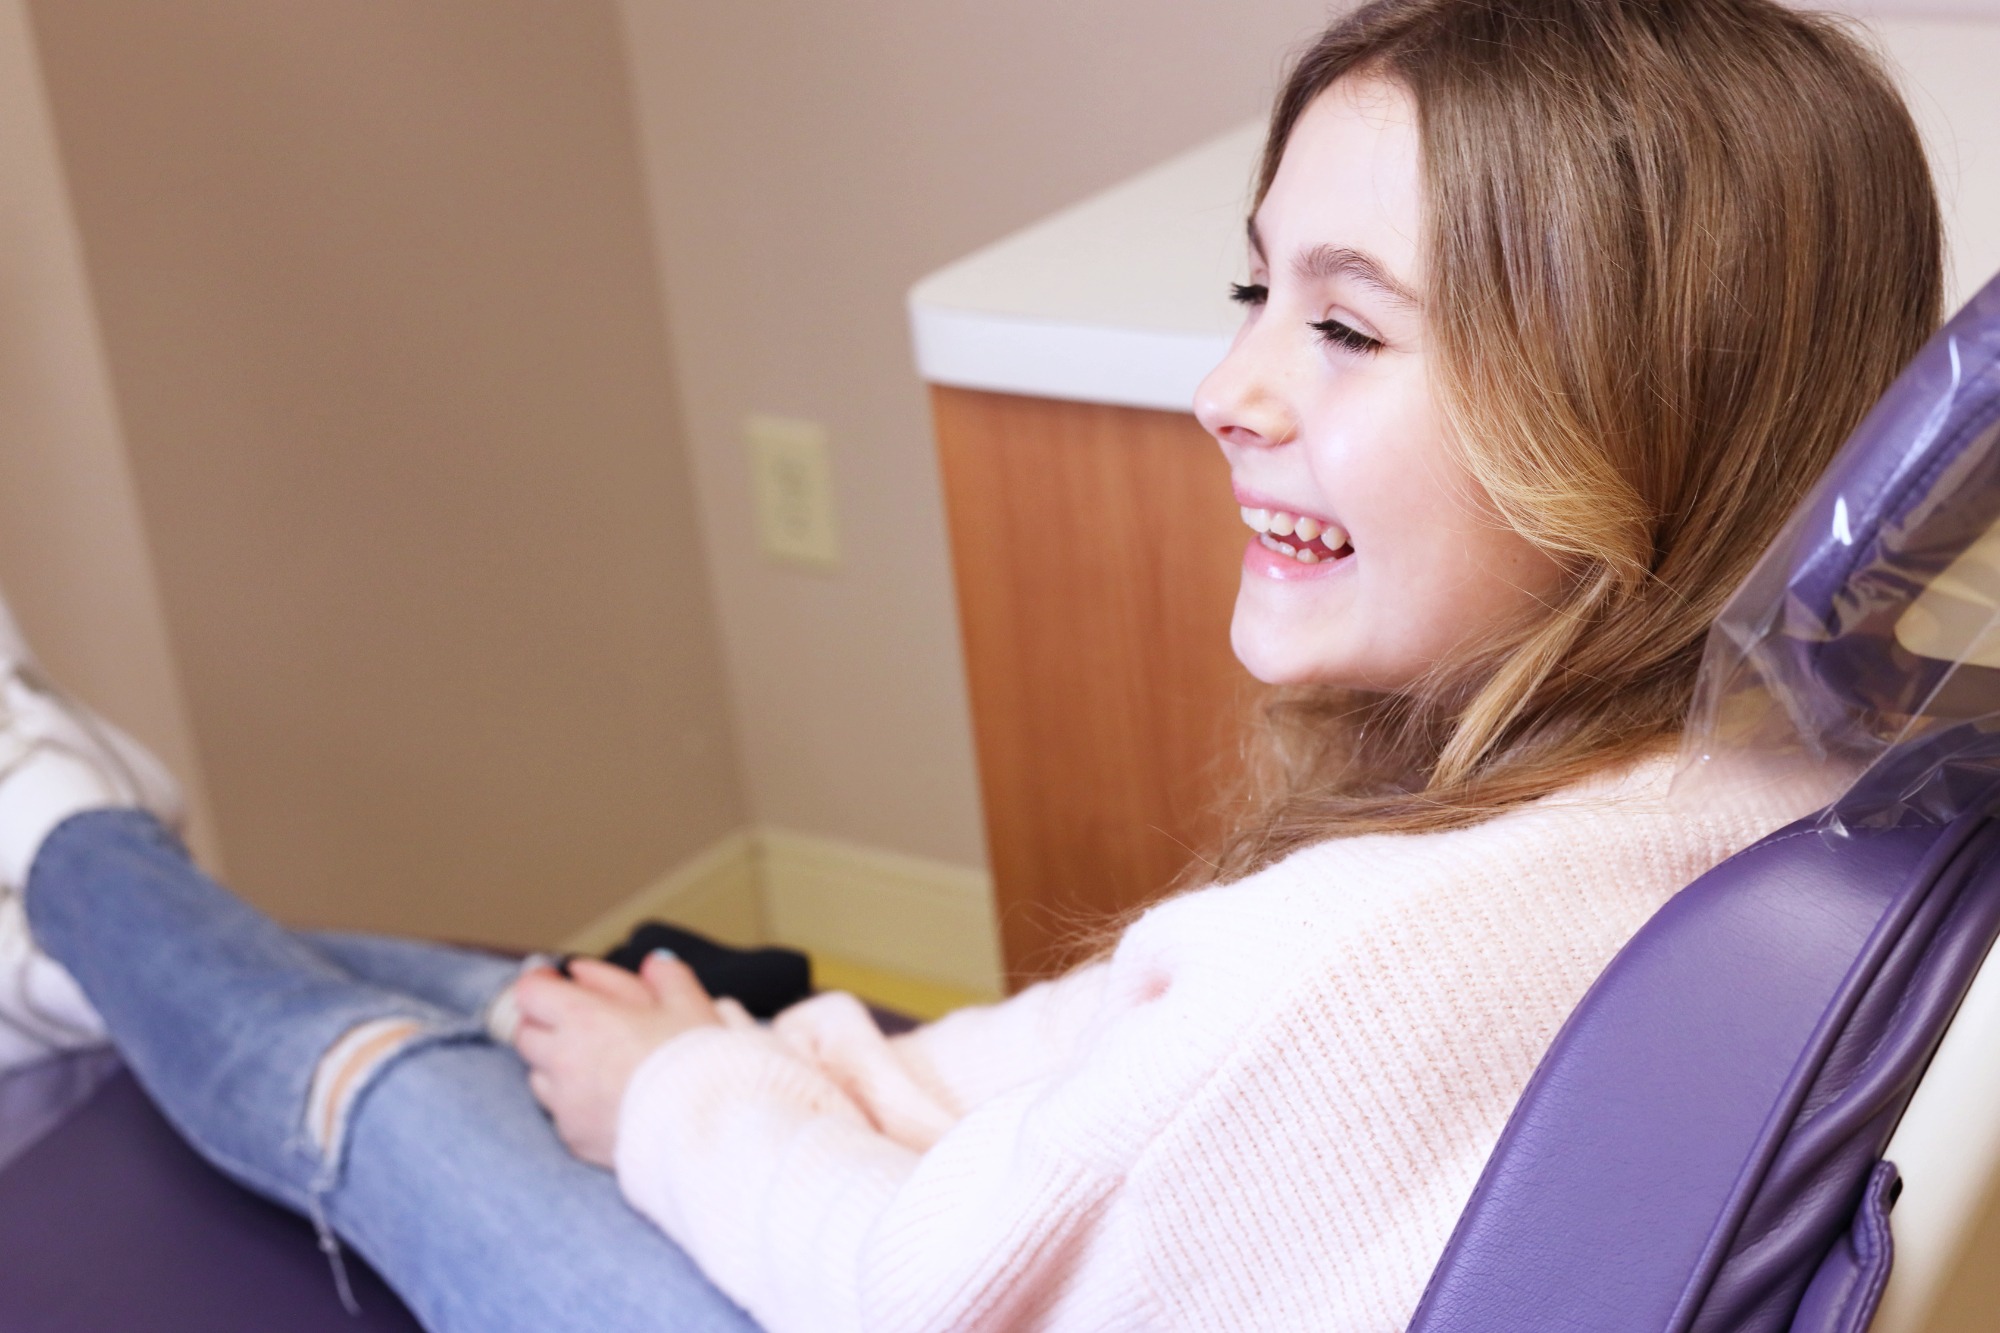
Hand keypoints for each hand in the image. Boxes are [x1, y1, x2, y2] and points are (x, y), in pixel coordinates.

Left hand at [511, 952, 720, 1166]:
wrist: (702, 1131)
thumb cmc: (695, 1063)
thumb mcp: (690, 1004)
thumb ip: (667, 976)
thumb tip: (654, 964)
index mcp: (584, 1018)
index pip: (530, 993)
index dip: (540, 983)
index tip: (554, 980)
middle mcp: (563, 1060)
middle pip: (526, 1034)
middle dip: (544, 1022)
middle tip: (574, 1019)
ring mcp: (564, 1103)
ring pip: (538, 1075)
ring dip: (555, 1064)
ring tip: (594, 1061)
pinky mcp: (574, 1137)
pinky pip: (560, 1113)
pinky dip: (573, 1102)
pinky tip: (604, 1097)